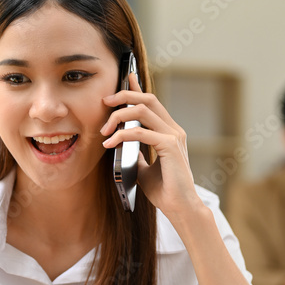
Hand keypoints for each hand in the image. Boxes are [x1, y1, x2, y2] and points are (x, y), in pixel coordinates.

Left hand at [100, 72, 198, 219]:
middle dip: (124, 95)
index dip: (138, 88)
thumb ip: (135, 154)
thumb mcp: (143, 169)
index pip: (152, 103)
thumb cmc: (165, 190)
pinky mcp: (170, 146)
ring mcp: (173, 136)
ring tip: (104, 130)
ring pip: (142, 111)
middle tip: (105, 101)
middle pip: (148, 99)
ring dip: (118, 116)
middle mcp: (174, 130)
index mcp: (169, 132)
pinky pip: (140, 133)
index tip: (126, 76)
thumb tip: (119, 145)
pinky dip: (121, 135)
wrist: (180, 208)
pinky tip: (110, 144)